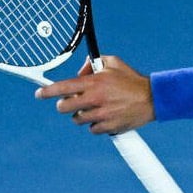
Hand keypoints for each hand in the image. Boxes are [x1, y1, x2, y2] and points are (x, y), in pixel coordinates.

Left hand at [35, 55, 153, 134]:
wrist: (152, 98)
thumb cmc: (131, 79)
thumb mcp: (113, 63)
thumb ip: (92, 64)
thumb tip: (79, 72)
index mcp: (94, 83)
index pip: (63, 87)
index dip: (47, 91)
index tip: (39, 94)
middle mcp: (95, 99)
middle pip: (64, 107)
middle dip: (65, 104)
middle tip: (73, 101)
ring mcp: (101, 115)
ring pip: (77, 119)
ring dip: (82, 114)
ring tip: (96, 107)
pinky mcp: (108, 127)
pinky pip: (92, 129)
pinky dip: (96, 124)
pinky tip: (106, 116)